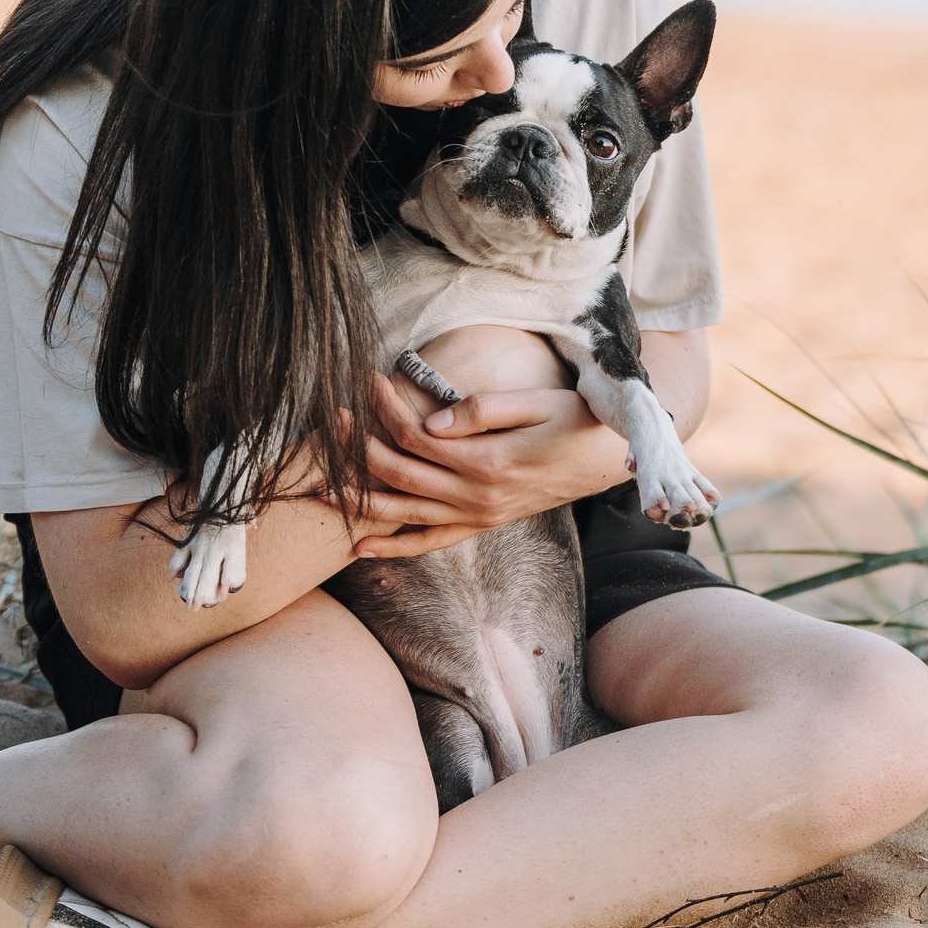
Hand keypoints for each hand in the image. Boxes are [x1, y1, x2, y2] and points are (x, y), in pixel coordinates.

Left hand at [351, 371, 633, 558]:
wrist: (608, 461)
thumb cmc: (574, 422)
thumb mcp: (536, 403)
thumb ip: (482, 410)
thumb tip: (431, 422)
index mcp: (486, 461)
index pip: (415, 435)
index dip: (385, 408)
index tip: (366, 380)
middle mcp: (476, 496)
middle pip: (398, 474)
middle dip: (357, 449)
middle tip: (332, 420)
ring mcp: (478, 516)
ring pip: (404, 513)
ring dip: (359, 500)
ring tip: (319, 486)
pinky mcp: (482, 524)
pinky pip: (430, 542)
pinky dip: (394, 548)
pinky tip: (360, 546)